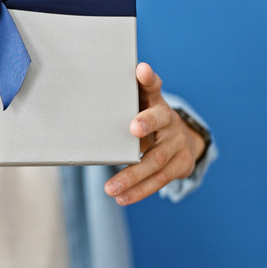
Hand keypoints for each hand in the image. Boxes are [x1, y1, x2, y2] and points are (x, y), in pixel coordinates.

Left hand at [104, 63, 205, 205]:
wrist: (181, 140)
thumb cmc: (147, 121)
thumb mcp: (137, 107)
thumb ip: (119, 102)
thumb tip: (85, 96)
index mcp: (155, 102)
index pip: (153, 86)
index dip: (148, 78)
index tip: (141, 70)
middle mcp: (169, 120)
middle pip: (160, 120)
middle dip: (146, 123)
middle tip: (132, 128)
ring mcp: (177, 143)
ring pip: (156, 159)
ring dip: (133, 175)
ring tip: (111, 188)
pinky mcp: (181, 164)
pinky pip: (159, 180)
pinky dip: (139, 190)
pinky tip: (123, 197)